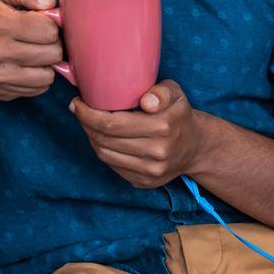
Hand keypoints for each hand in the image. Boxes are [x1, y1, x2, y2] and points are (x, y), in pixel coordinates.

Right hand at [0, 0, 61, 100]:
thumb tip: (50, 5)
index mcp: (1, 25)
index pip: (49, 31)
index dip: (52, 26)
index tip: (42, 25)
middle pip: (52, 54)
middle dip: (53, 45)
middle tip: (41, 40)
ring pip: (47, 77)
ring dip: (46, 65)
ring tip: (35, 55)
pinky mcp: (0, 93)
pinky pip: (36, 90)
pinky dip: (37, 79)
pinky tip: (26, 67)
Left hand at [70, 80, 205, 188]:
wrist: (196, 147)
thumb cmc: (179, 114)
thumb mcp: (176, 93)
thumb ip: (161, 92)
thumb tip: (146, 101)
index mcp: (164, 126)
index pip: (113, 124)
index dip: (89, 114)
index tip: (78, 102)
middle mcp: (158, 152)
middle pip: (106, 140)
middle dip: (85, 123)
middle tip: (78, 110)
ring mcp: (151, 171)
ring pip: (106, 155)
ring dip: (91, 138)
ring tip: (88, 123)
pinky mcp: (145, 182)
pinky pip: (113, 167)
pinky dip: (103, 151)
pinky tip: (101, 138)